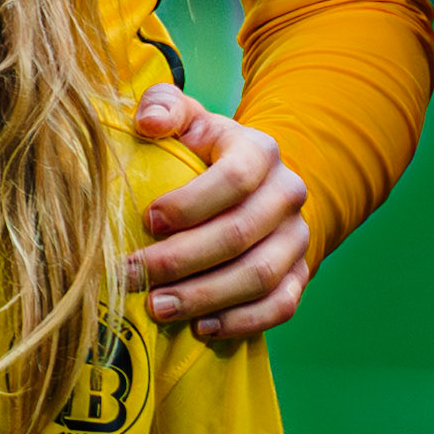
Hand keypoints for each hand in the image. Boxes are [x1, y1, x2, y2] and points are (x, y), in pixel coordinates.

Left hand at [129, 85, 309, 339]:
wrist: (249, 184)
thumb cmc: (201, 148)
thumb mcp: (184, 116)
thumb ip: (163, 106)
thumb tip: (147, 123)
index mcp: (260, 151)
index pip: (234, 179)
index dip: (189, 204)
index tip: (147, 221)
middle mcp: (287, 194)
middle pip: (239, 234)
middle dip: (181, 259)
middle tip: (133, 274)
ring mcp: (297, 239)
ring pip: (258, 277)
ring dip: (204, 297)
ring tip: (156, 306)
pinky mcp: (300, 276)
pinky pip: (279, 307)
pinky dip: (240, 322)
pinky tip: (199, 327)